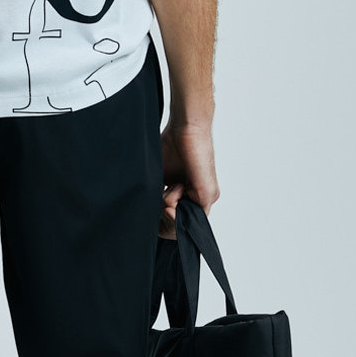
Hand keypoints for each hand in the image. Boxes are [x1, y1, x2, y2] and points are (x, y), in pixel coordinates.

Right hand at [159, 119, 218, 238]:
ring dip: (169, 208)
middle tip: (161, 198)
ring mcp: (205, 198)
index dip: (160, 224)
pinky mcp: (208, 194)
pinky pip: (189, 215)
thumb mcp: (159, 178)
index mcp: (187, 196)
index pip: (173, 224)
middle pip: (178, 229)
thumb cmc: (172, 146)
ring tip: (169, 187)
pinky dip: (176, 204)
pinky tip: (174, 188)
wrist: (186, 128)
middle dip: (163, 220)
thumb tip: (147, 215)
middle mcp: (198, 200)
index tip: (153, 210)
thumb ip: (157, 197)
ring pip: (182, 223)